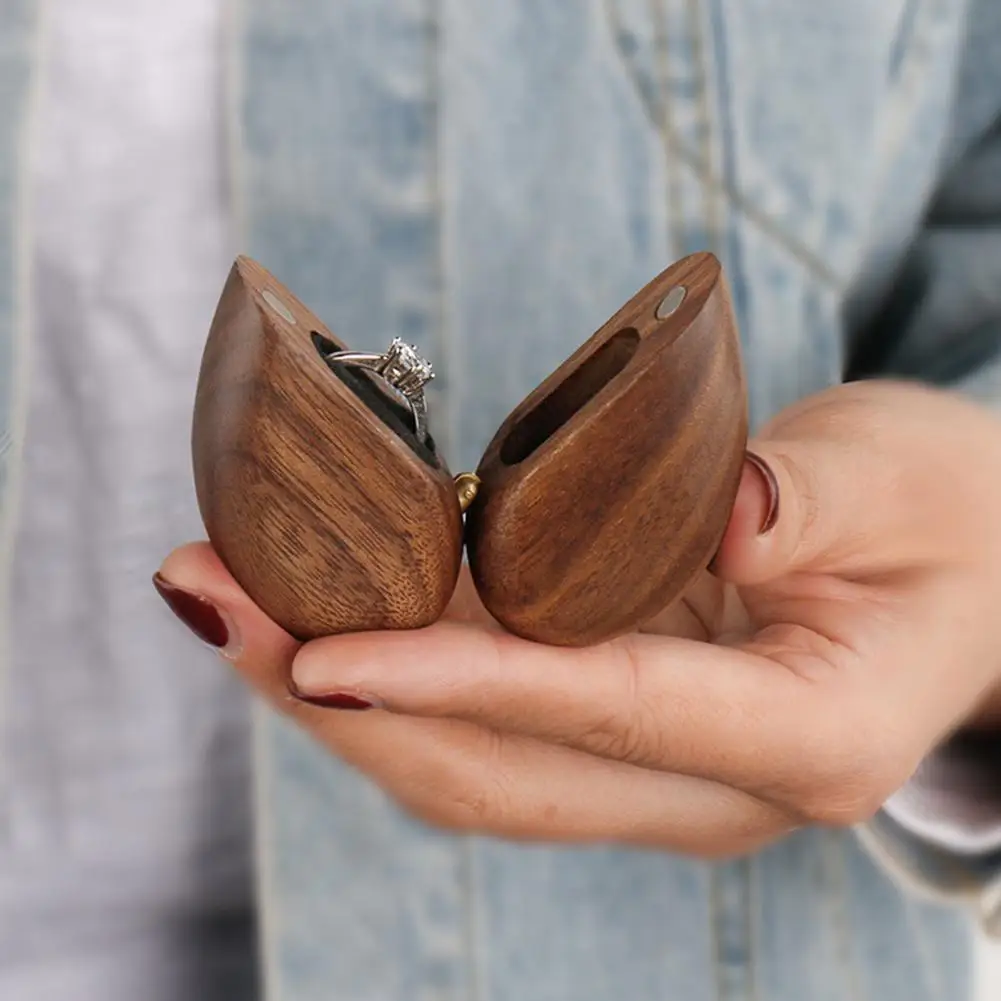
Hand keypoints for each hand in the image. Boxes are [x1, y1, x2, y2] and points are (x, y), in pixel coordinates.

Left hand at [156, 381, 1000, 856]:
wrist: (960, 559)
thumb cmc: (944, 516)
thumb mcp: (902, 478)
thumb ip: (816, 500)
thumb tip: (730, 510)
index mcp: (803, 737)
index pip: (609, 714)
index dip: (462, 683)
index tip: (323, 650)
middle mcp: (710, 781)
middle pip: (499, 768)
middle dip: (341, 699)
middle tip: (210, 602)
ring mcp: (653, 762)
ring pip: (469, 753)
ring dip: (335, 683)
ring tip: (219, 597)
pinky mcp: (614, 718)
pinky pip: (482, 705)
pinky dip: (389, 657)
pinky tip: (307, 595)